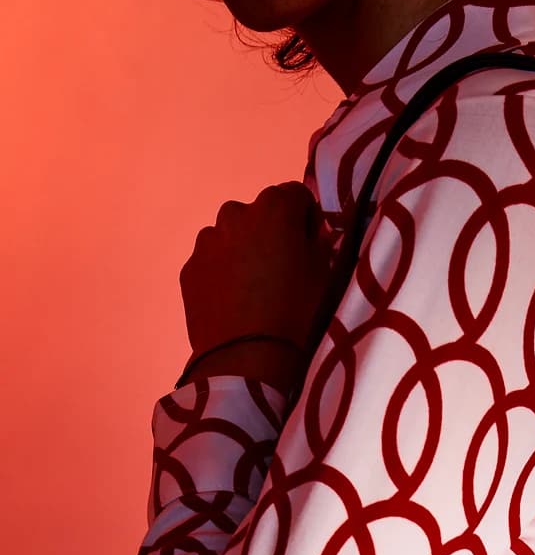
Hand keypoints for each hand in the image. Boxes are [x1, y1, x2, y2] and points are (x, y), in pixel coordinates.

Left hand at [180, 182, 336, 377]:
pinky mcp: (190, 269)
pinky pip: (211, 263)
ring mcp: (207, 241)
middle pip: (258, 214)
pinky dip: (222, 275)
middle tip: (280, 273)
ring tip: (253, 292)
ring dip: (242, 253)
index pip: (296, 195)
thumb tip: (311, 234)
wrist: (248, 359)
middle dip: (269, 234)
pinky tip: (234, 304)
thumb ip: (320, 242)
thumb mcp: (325, 274)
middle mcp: (235, 214)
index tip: (309, 246)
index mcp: (274, 208)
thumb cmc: (297, 313)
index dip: (306, 220)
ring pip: (230, 237)